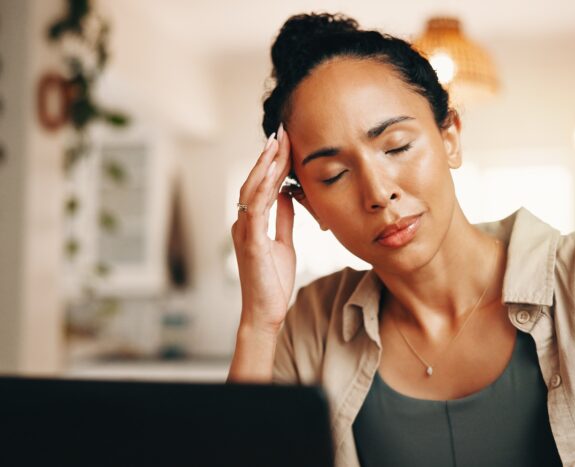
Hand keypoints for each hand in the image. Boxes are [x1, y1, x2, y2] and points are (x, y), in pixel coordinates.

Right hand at [231, 124, 295, 331]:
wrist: (265, 311)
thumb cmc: (272, 281)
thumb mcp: (284, 243)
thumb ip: (285, 219)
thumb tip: (289, 195)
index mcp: (251, 223)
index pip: (262, 186)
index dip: (273, 164)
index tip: (284, 142)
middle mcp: (243, 223)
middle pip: (254, 181)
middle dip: (269, 156)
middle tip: (281, 132)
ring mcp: (244, 232)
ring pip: (252, 190)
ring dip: (265, 166)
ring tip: (276, 144)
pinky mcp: (251, 242)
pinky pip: (256, 210)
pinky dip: (263, 190)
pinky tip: (273, 175)